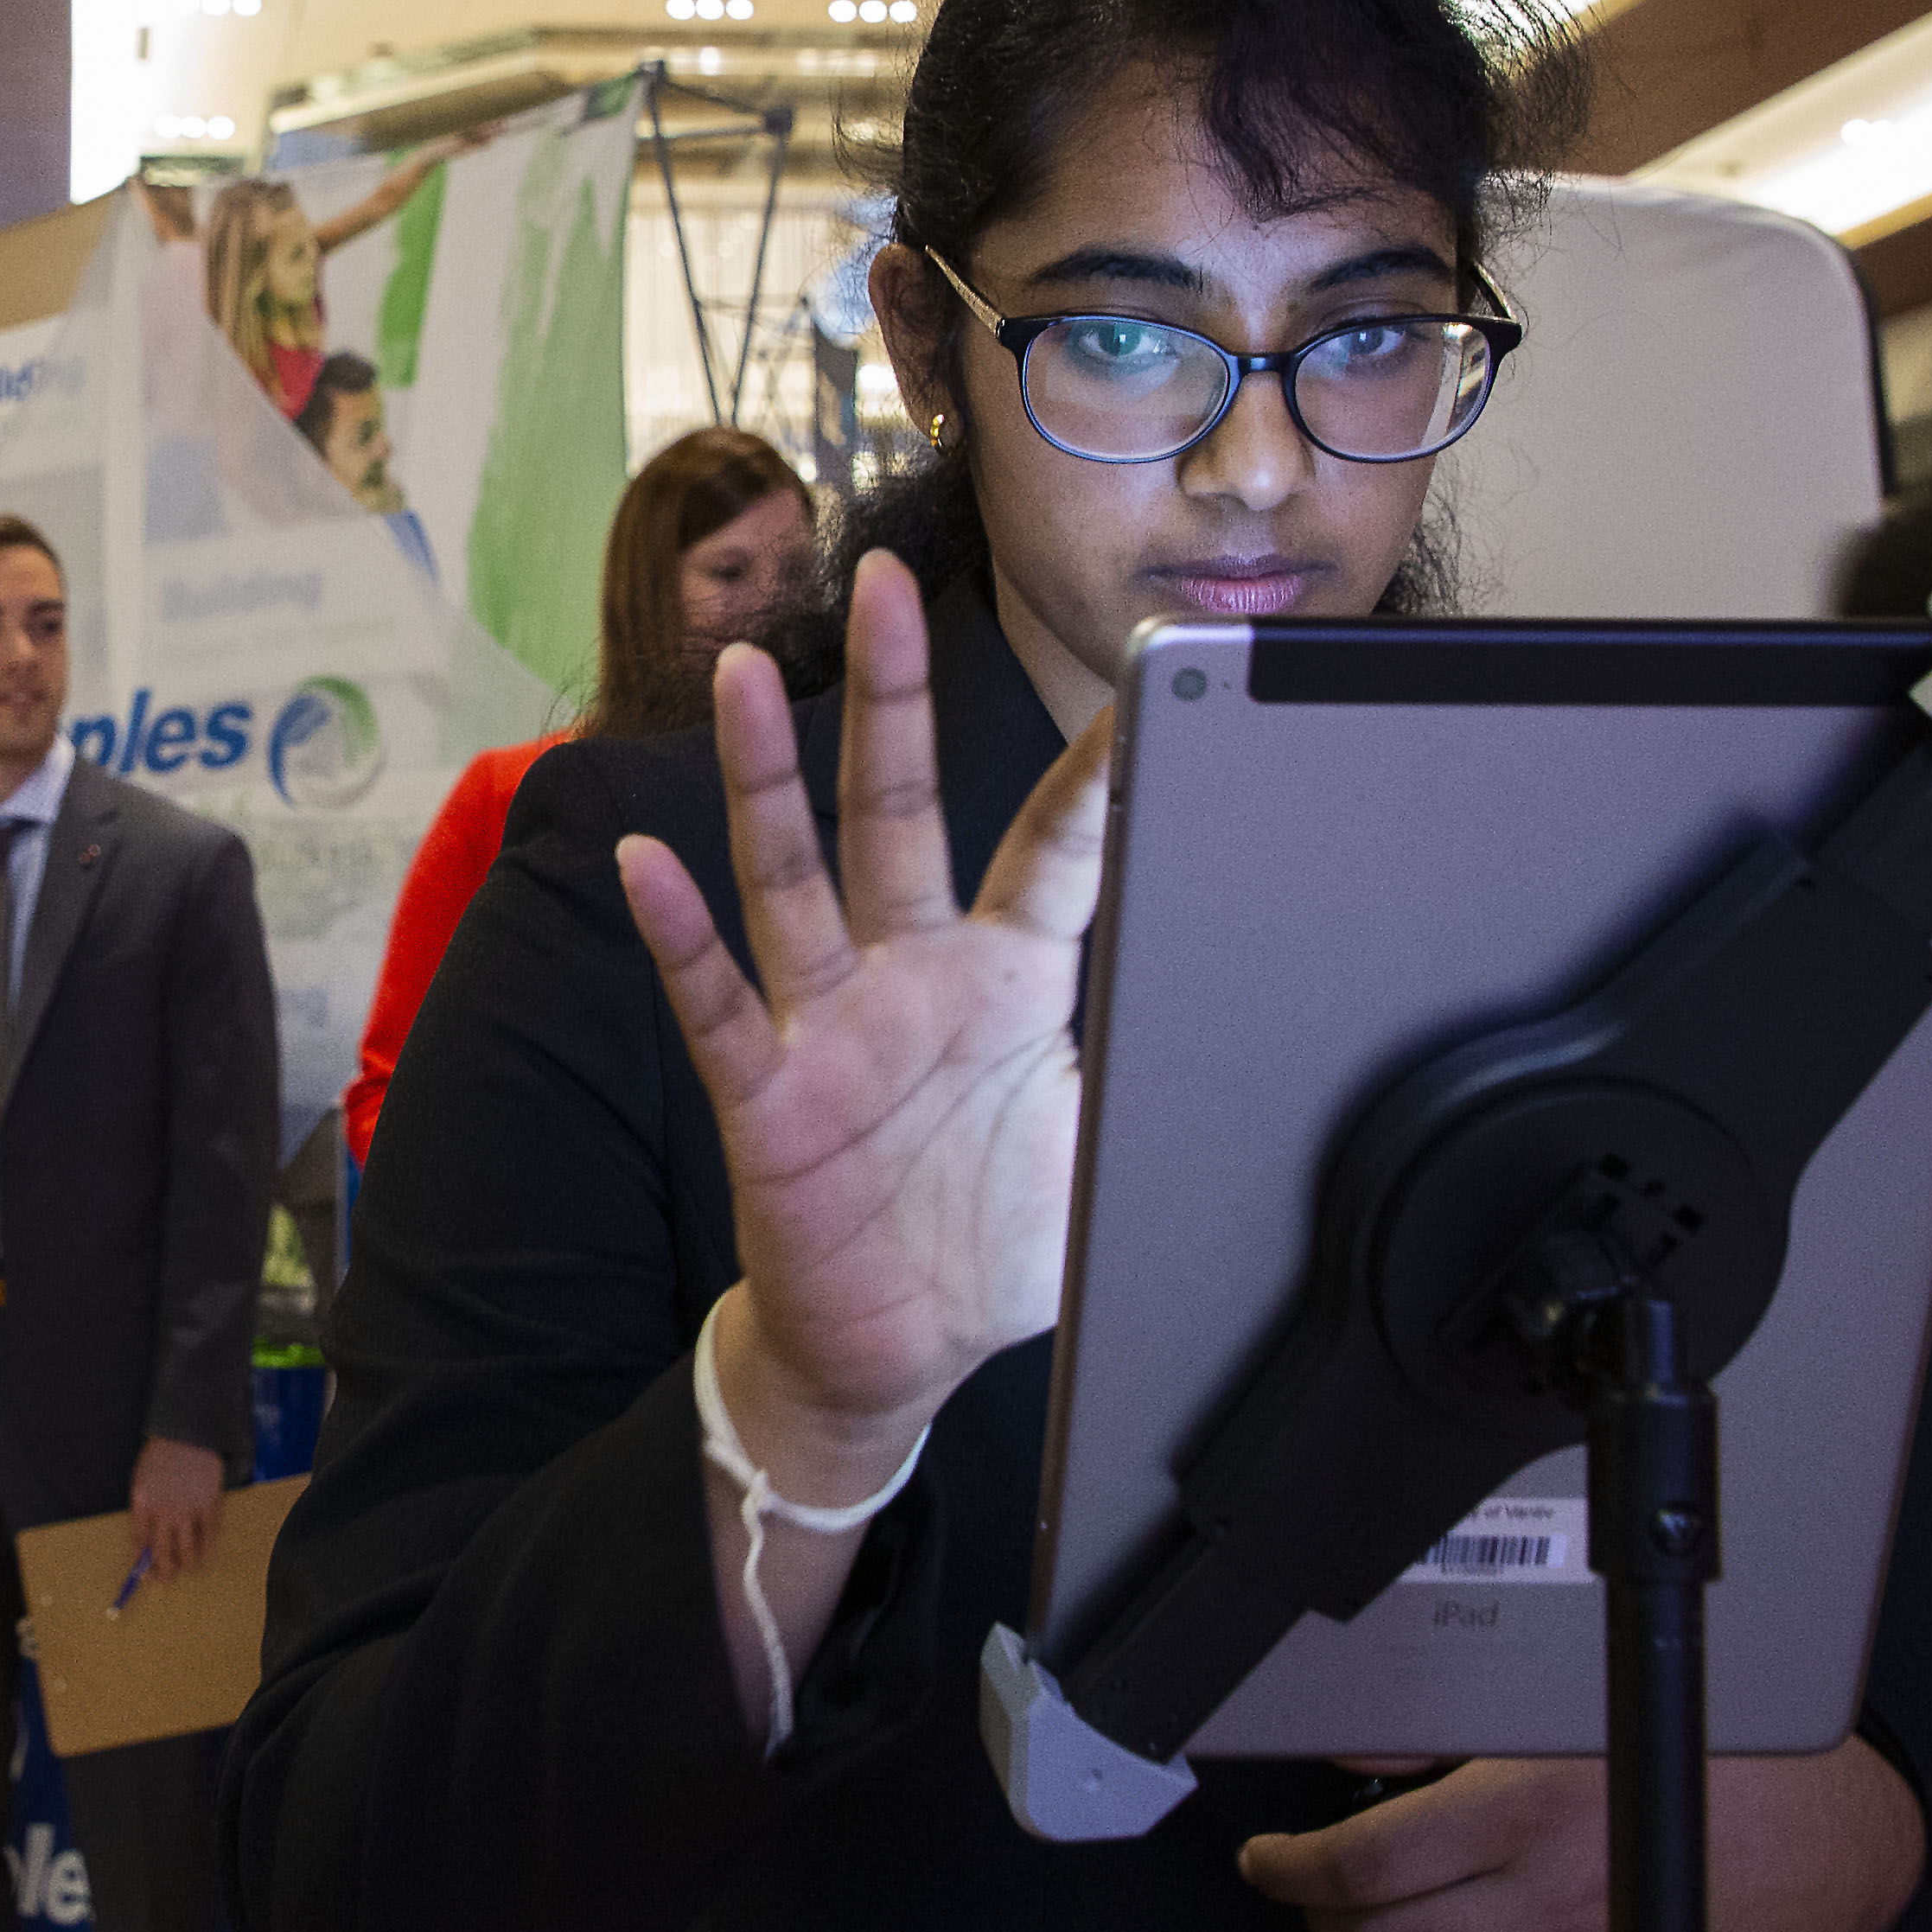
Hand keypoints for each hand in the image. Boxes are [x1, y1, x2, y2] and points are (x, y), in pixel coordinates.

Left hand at [128, 1437, 227, 1579]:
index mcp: (142, 1503)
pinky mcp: (209, 1505)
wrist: (188, 1435)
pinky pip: (208, 1537)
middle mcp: (164, 1510)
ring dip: (187, 1565)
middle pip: (162, 1552)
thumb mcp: (141, 1481)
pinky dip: (207, 1551)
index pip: (140, 1543)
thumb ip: (143, 1512)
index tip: (146, 1573)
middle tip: (166, 1579)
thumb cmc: (161, 1458)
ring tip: (188, 1568)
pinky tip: (205, 1556)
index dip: (143, 1562)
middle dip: (164, 1572)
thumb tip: (145, 1546)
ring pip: (187, 1551)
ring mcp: (188, 1509)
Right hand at [616, 554, 1112, 1498]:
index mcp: (1011, 977)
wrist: (895, 1350)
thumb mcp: (1110, 1153)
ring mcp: (832, 1027)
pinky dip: (681, 935)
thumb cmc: (995, 1242)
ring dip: (763, 778)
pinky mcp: (768, 1098)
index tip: (1142, 677)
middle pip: (897, 810)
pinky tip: (652, 865)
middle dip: (889, 696)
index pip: (1059, 850)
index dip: (1098, 770)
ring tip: (739, 673)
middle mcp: (912, 976)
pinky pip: (719, 1003)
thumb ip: (1161, 1074)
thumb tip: (1279, 1040)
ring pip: (793, 877)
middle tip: (881, 581)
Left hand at [1234, 1741, 1928, 1931]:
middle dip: (1321, 1925)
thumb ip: (1447, 1730)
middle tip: (1313, 1898)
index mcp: (1528, 1813)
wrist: (1819, 1832)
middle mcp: (1553, 1904)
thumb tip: (1352, 1750)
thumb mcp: (1563, 1710)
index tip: (1269, 1859)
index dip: (1289, 1866)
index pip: (1363, 1864)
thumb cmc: (1699, 1760)